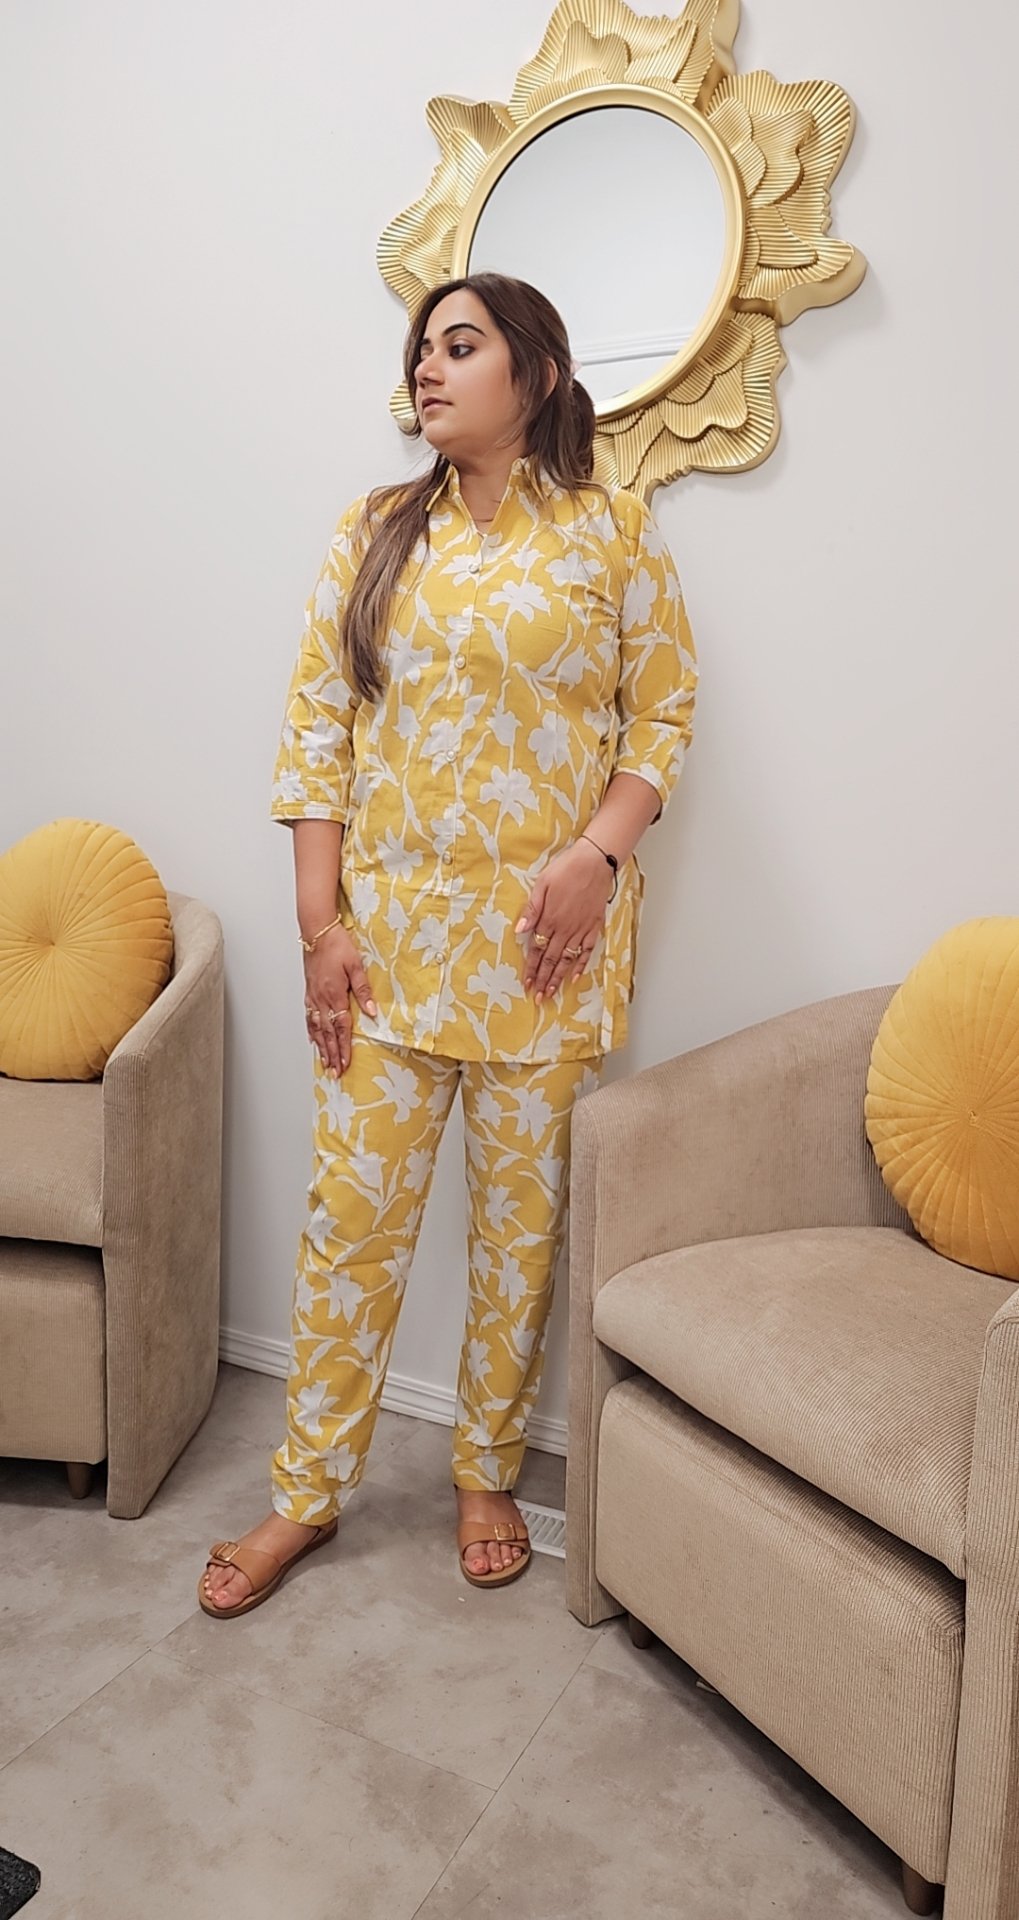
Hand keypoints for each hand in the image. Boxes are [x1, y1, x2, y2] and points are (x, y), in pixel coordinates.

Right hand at [303, 926, 375, 1074]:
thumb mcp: (356, 966)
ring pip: (316, 1028)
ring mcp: (313, 996)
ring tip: (325, 1063)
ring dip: (321, 1048)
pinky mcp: (309, 992)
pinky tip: (313, 1039)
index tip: (345, 1064)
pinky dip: (311, 1031)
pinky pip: (309, 1017)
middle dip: (332, 1055)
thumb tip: (372, 1013)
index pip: (341, 1028)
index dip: (343, 1048)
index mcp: (335, 994)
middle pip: (327, 1034)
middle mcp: (321, 999)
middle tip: (335, 1073)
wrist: (317, 932)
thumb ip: (363, 991)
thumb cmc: (337, 945)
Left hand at [515, 840, 614, 1002]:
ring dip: (559, 978)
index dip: (532, 968)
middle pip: (552, 959)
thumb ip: (532, 910)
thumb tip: (519, 930)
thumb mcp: (542, 885)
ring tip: (552, 993)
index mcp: (550, 919)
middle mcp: (565, 929)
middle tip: (538, 998)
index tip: (527, 984)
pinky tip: (575, 977)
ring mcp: (581, 929)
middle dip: (543, 980)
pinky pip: (587, 950)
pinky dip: (581, 964)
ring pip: (568, 959)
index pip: (538, 950)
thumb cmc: (566, 869)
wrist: (595, 861)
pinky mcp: (594, 926)